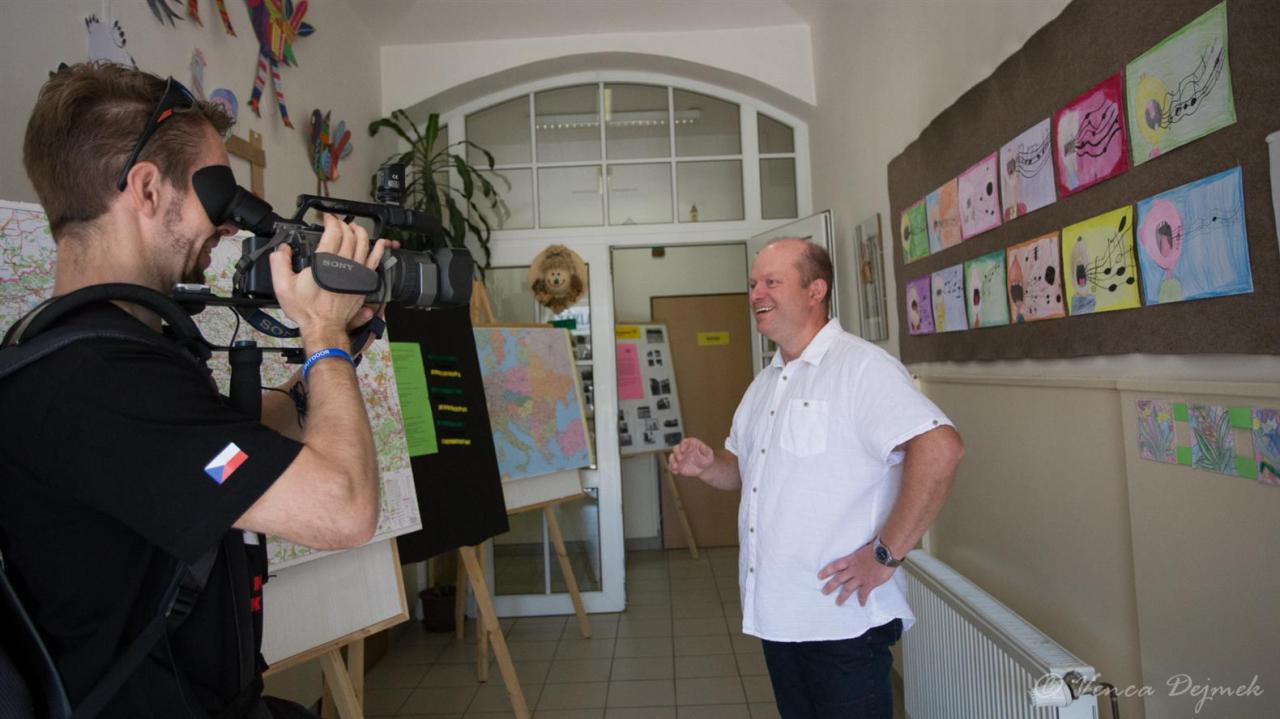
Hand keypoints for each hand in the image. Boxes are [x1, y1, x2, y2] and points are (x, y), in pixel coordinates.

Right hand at [269, 214, 391, 339]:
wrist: (323, 326)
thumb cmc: (307, 309)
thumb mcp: (283, 285)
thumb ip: (280, 263)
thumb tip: (281, 249)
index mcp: (325, 262)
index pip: (333, 232)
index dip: (331, 221)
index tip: (328, 218)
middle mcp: (344, 264)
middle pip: (349, 236)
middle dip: (344, 225)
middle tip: (338, 223)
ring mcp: (356, 273)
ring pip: (364, 245)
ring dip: (360, 232)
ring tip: (355, 227)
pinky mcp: (363, 282)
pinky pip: (375, 261)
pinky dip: (378, 250)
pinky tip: (379, 243)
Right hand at [669, 438, 714, 477]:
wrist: (704, 468)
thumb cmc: (706, 458)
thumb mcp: (708, 453)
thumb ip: (705, 449)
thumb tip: (702, 446)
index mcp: (689, 444)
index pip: (684, 442)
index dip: (682, 445)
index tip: (683, 450)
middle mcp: (683, 450)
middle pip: (676, 448)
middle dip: (676, 453)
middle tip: (680, 459)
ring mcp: (679, 457)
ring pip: (672, 457)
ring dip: (672, 461)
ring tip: (675, 466)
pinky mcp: (678, 465)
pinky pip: (671, 466)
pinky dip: (671, 468)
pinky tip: (675, 471)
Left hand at [817, 543, 894, 605]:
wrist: (886, 552)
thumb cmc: (877, 547)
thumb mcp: (863, 548)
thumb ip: (858, 554)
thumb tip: (858, 553)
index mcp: (851, 559)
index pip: (835, 565)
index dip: (827, 571)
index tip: (819, 576)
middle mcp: (853, 569)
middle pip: (838, 579)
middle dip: (830, 586)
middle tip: (823, 592)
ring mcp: (861, 577)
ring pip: (848, 588)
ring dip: (842, 596)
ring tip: (838, 603)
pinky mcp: (870, 583)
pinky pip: (864, 593)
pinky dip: (862, 599)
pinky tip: (861, 604)